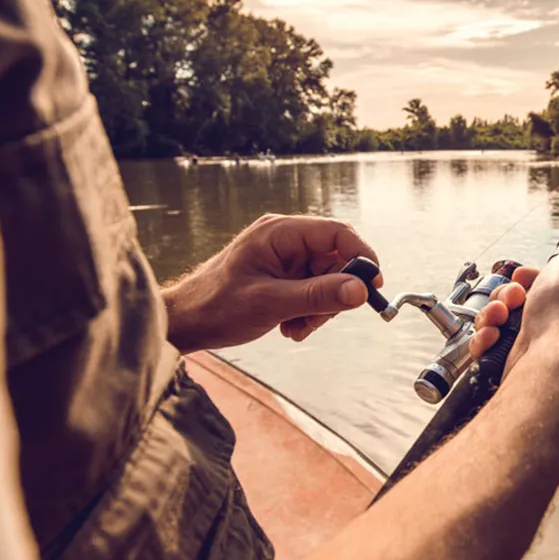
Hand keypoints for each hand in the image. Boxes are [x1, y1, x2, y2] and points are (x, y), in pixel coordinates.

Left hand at [162, 214, 382, 352]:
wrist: (184, 323)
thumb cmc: (215, 306)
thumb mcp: (271, 303)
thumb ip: (318, 295)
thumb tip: (361, 291)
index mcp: (280, 232)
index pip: (337, 233)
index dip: (361, 257)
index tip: (374, 286)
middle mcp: (285, 240)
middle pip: (335, 261)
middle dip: (333, 294)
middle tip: (318, 319)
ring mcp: (283, 258)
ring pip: (326, 281)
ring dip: (319, 309)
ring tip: (295, 327)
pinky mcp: (282, 277)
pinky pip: (312, 291)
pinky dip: (308, 312)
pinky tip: (288, 326)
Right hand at [470, 234, 558, 380]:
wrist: (549, 364)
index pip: (547, 285)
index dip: (529, 278)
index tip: (521, 277)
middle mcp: (556, 328)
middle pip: (517, 301)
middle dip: (505, 294)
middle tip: (512, 298)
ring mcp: (534, 348)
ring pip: (498, 322)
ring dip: (491, 314)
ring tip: (498, 318)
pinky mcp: (512, 366)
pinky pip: (488, 346)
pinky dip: (485, 339)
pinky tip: (491, 338)